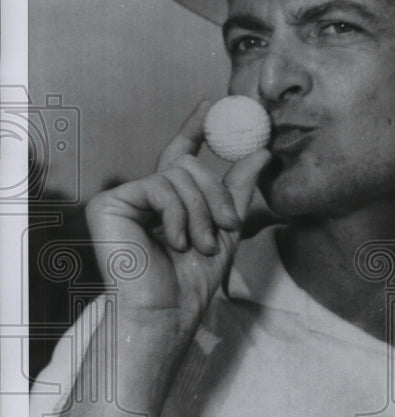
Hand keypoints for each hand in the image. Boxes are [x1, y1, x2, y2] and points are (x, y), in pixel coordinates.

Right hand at [85, 98, 270, 345]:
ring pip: (179, 176)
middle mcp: (142, 196)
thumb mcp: (226, 229)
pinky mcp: (109, 204)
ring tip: (199, 245)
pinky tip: (173, 243)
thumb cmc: (193, 281)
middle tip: (227, 227)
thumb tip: (262, 151)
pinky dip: (177, 216)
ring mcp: (123, 198)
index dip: (193, 128)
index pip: (179, 155)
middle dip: (216, 196)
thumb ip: (238, 189)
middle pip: (189, 165)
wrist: (169, 311)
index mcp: (166, 202)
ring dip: (201, 213)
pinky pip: (159, 187)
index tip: (210, 105)